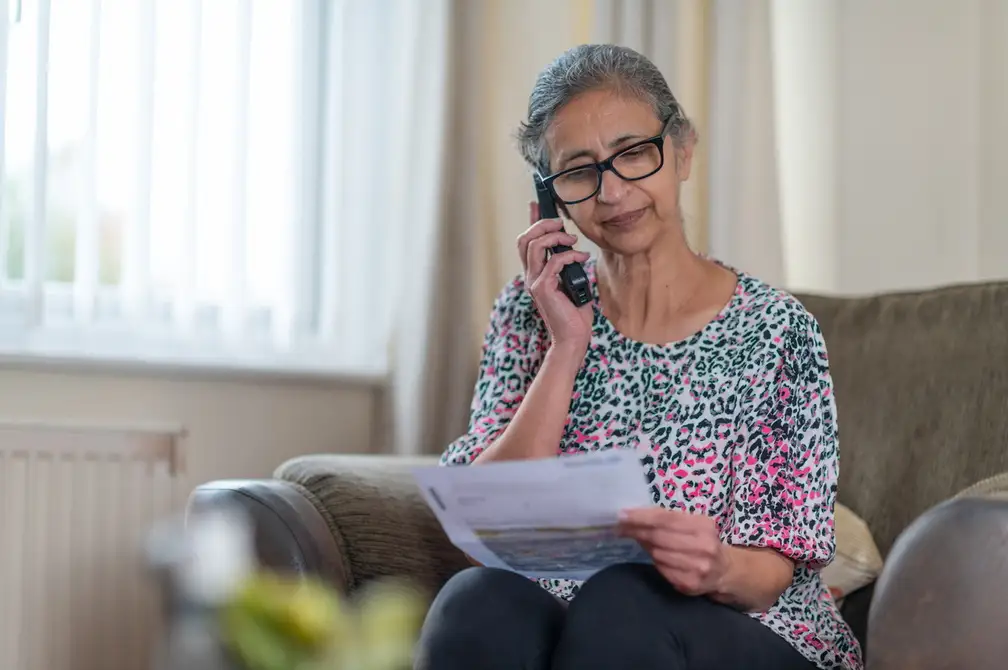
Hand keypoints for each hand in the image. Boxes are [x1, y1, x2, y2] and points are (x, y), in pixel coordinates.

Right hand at [516, 201, 592, 351]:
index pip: (526, 242)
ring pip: (535, 246)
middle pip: (525, 239)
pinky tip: (581, 258)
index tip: (536, 204)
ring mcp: (534, 283)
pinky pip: (553, 262)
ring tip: (572, 241)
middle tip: (561, 225)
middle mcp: (530, 276)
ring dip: (555, 237)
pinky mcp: (543, 289)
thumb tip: (571, 246)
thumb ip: (566, 265)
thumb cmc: (574, 313)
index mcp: (535, 274)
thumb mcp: (571, 281)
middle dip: (543, 225)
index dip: (531, 221)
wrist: (573, 337)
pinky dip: (569, 255)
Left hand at [618, 507, 729, 596]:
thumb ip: (668, 519)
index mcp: (704, 526)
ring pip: (658, 554)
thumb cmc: (703, 541)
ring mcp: (698, 567)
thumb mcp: (693, 524)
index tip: (622, 515)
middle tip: (621, 528)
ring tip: (642, 541)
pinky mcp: (691, 584)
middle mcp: (704, 546)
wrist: (724, 571)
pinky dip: (656, 562)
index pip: (666, 518)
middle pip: (660, 536)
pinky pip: (662, 570)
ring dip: (647, 546)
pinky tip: (657, 557)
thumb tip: (634, 517)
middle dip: (637, 531)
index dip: (641, 517)